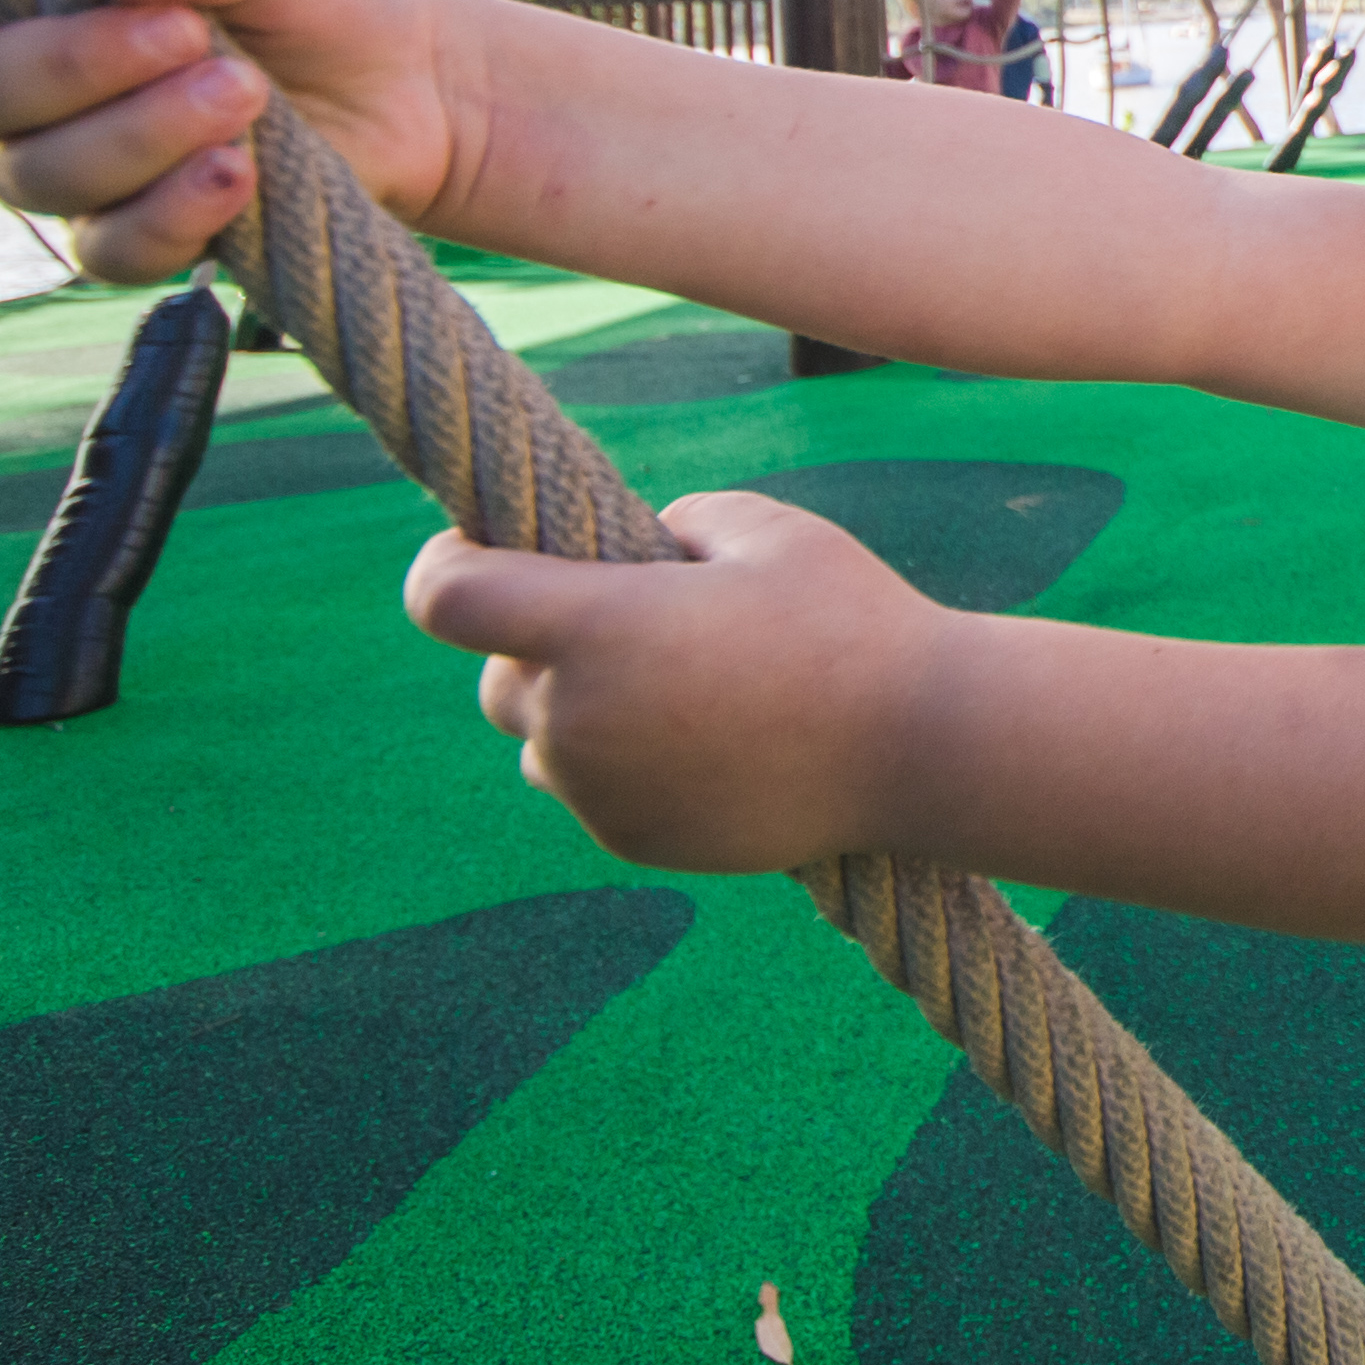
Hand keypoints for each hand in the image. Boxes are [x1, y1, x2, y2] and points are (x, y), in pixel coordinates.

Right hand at [0, 0, 457, 280]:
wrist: (409, 90)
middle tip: (189, 34)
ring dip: (140, 132)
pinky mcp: (134, 237)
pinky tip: (237, 171)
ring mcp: (68, 167)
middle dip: (68, 65)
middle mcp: (22, 81)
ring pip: (33, 177)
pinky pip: (107, 249)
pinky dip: (173, 211)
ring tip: (244, 89)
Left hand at [403, 490, 953, 874]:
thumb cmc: (849, 621)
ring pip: (541, 739)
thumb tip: (635, 550)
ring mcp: (600, 792)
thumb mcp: (763, 529)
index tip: (485, 547)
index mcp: (594, 629)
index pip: (444, 598)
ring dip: (579, 708)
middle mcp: (576, 718)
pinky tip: (711, 740)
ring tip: (683, 686)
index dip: (444, 562)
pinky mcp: (633, 840)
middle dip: (538, 643)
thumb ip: (673, 523)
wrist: (920, 750)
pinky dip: (624, 762)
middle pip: (495, 676)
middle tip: (634, 621)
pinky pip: (592, 790)